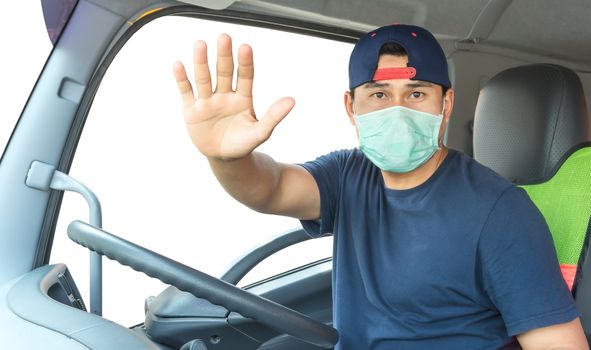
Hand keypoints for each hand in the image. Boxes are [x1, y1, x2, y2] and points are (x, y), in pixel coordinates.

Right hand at [173, 34, 294, 159]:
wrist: (225, 158)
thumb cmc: (244, 143)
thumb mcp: (261, 132)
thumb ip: (274, 116)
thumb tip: (292, 101)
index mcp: (243, 98)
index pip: (245, 77)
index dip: (245, 63)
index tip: (245, 48)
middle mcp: (225, 95)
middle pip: (224, 72)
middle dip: (224, 56)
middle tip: (224, 38)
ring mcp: (208, 101)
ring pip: (204, 78)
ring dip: (201, 62)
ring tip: (201, 44)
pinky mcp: (192, 110)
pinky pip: (187, 91)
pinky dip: (182, 79)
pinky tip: (179, 65)